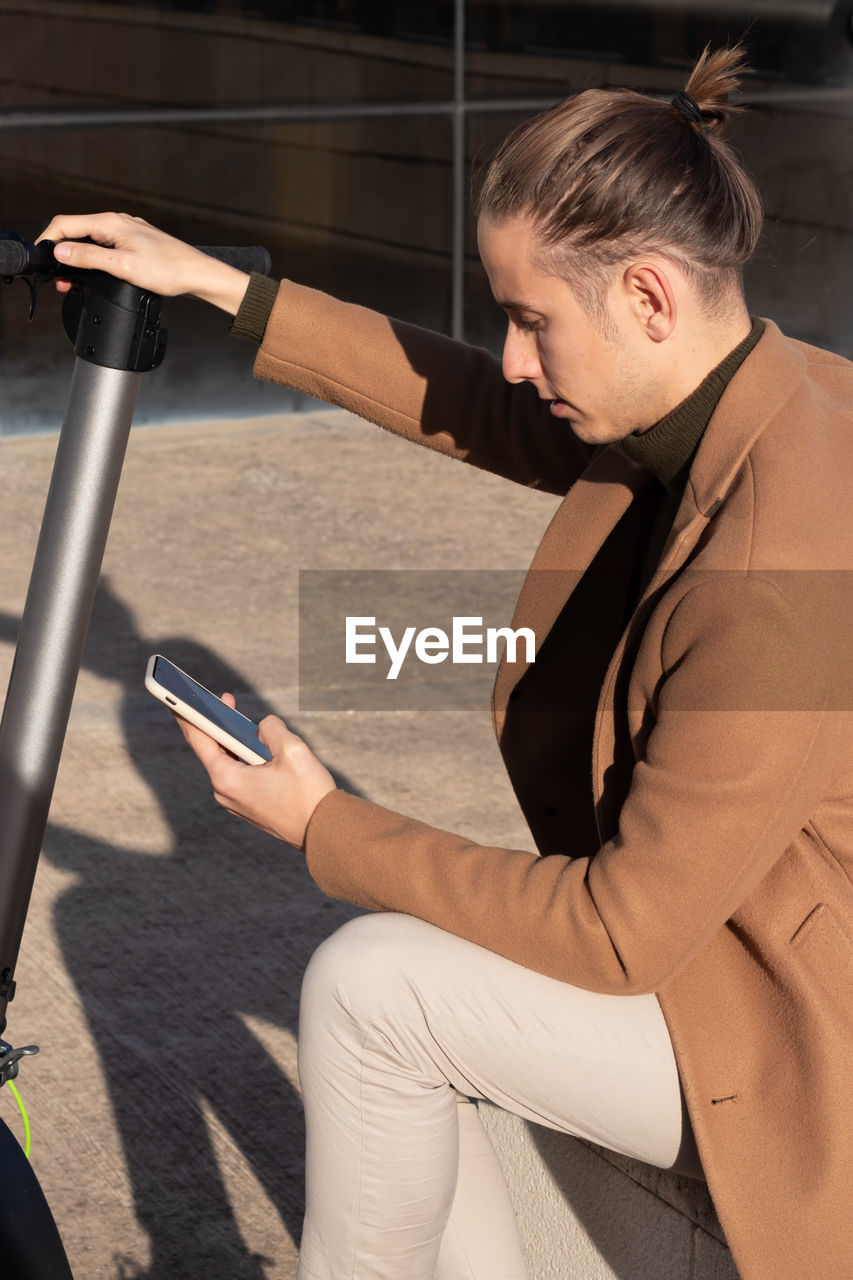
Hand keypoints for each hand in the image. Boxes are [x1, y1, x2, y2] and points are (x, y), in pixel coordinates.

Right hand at [36, 211, 250, 313]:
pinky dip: (94, 260)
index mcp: (110, 223)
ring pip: (91, 241)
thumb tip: (61, 252)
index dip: (49, 240)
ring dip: (78, 259)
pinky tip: (95, 275)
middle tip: (59, 280)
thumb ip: (89, 258)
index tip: (42, 259)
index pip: (66, 224)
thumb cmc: (168, 269)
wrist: (197, 275)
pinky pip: (105, 248)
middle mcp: (117, 223)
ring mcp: (126, 232)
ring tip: (73, 281)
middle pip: (77, 232)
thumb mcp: (123, 266)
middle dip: (62, 254)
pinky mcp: (133, 244)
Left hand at [176, 694, 336, 848]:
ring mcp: (236, 802)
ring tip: (243, 720)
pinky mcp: (248, 806)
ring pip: (228, 762)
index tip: (177, 697)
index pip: (199, 740)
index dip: (187, 715)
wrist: (325, 831)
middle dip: (219, 724)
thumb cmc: (309, 793)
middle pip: (213, 750)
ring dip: (235, 741)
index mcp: (228, 779)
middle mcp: (225, 793)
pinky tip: (257, 745)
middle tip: (226, 700)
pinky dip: (244, 757)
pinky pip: (239, 775)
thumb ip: (271, 728)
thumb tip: (262, 727)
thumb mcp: (292, 748)